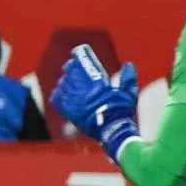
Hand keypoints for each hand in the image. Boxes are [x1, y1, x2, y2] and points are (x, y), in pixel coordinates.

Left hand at [49, 44, 140, 159]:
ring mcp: (75, 100)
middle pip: (71, 74)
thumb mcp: (128, 93)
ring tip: (65, 80)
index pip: (82, 66)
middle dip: (70, 69)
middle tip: (69, 66)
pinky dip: (58, 95)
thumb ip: (128, 78)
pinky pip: (57, 99)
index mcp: (97, 83)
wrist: (111, 129)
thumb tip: (128, 65)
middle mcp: (83, 89)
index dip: (77, 60)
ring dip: (64, 81)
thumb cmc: (121, 112)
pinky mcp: (68, 110)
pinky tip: (59, 93)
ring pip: (63, 85)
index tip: (76, 57)